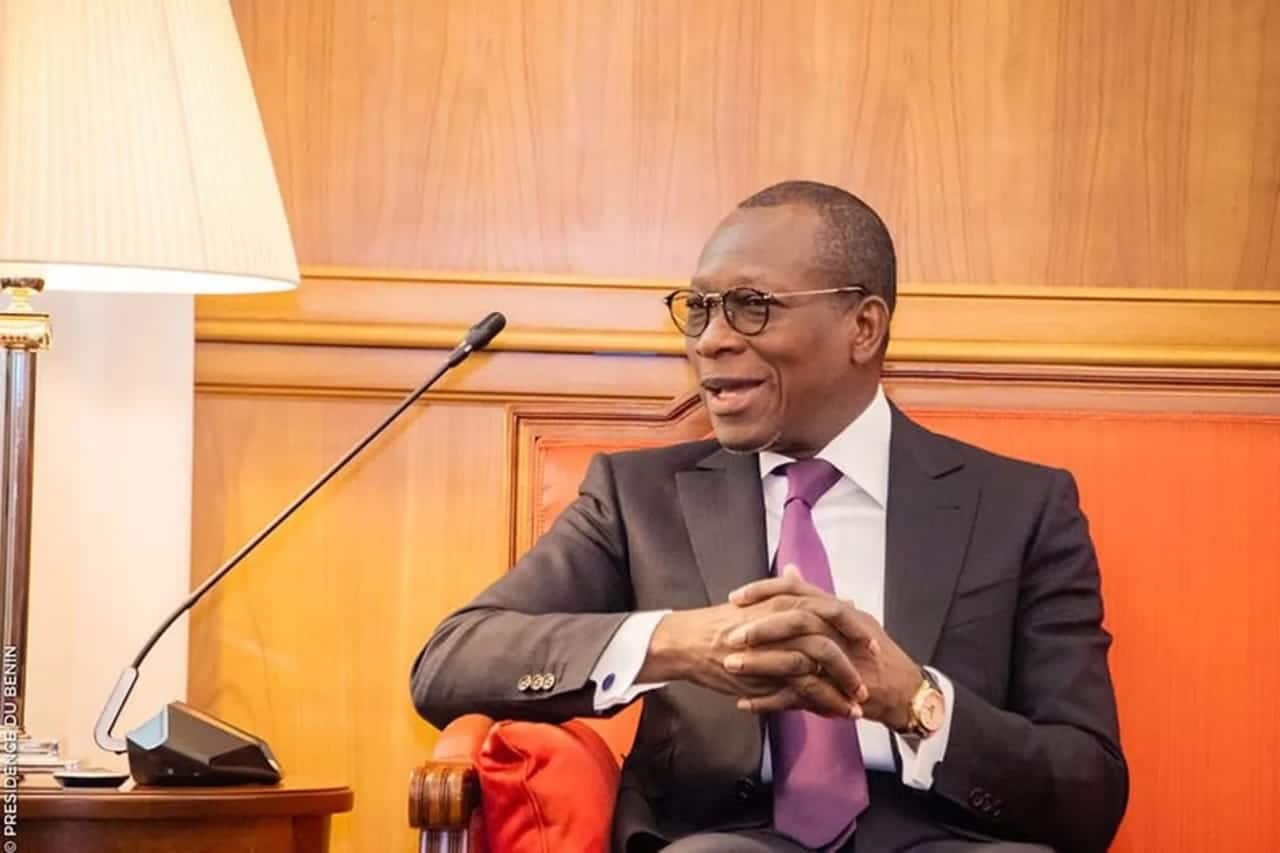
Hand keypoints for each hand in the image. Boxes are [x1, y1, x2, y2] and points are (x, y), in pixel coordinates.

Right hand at [640, 597, 863, 718]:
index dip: (855, 628)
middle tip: (870, 678)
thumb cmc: (722, 626)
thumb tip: (807, 590)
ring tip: (858, 705)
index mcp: (786, 601)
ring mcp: (778, 645)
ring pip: (824, 664)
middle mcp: (786, 619)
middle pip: (834, 637)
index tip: (871, 644)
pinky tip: (836, 713)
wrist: (691, 642)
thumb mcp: (756, 605)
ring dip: (844, 687)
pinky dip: (825, 702)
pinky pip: (805, 687)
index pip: (833, 610)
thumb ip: (784, 597)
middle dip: (856, 661)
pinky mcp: (769, 671)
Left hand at [726, 566, 921, 728]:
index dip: (765, 592)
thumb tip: (788, 569)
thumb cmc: (873, 653)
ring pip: (794, 659)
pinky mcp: (836, 694)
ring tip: (729, 667)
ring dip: (758, 664)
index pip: (798, 591)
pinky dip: (769, 701)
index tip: (736, 598)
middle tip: (728, 634)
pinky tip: (745, 703)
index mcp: (839, 612)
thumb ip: (814, 597)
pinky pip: (797, 697)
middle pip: (796, 622)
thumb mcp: (848, 617)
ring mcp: (839, 663)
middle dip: (759, 627)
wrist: (905, 691)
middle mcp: (840, 632)